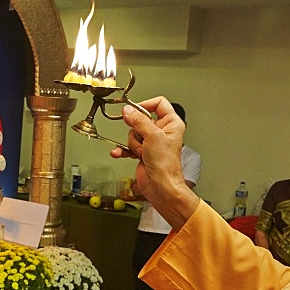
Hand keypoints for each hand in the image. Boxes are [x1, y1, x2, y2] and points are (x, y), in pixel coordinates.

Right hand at [110, 96, 198, 230]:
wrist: (160, 186)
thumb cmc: (166, 164)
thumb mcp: (153, 136)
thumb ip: (138, 120)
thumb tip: (128, 110)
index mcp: (171, 123)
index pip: (159, 104)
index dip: (145, 105)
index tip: (135, 110)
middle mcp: (162, 131)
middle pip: (141, 120)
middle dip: (137, 130)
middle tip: (142, 138)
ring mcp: (151, 142)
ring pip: (133, 133)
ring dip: (134, 143)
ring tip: (142, 152)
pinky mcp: (142, 152)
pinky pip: (127, 146)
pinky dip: (123, 150)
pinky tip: (119, 153)